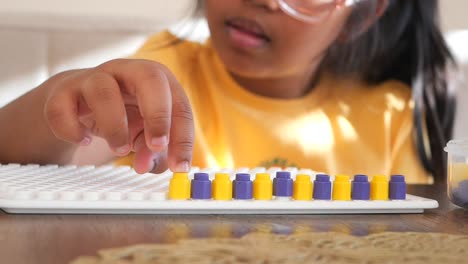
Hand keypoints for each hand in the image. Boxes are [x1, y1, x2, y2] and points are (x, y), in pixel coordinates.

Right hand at [43, 59, 193, 172]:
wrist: (79, 102)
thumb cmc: (122, 115)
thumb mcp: (145, 134)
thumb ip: (154, 152)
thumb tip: (147, 166)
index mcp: (156, 80)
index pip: (179, 102)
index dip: (182, 136)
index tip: (179, 165)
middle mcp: (127, 71)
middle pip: (149, 76)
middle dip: (158, 115)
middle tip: (157, 146)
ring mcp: (93, 78)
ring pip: (103, 91)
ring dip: (115, 127)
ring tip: (119, 149)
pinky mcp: (64, 91)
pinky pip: (63, 109)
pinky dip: (73, 130)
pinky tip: (83, 139)